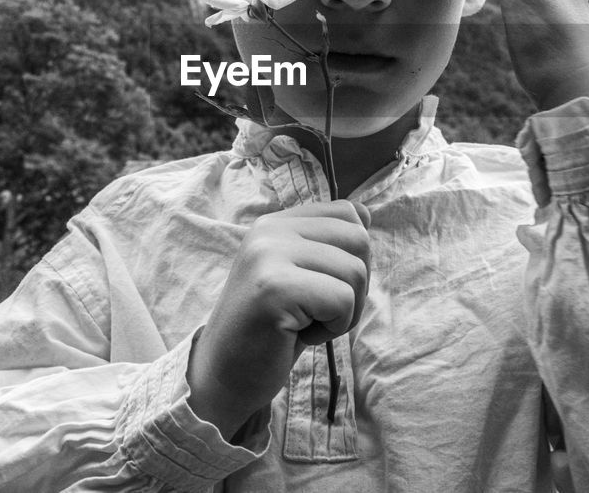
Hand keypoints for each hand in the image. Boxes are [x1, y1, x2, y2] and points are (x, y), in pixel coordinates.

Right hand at [186, 199, 370, 439]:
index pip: (349, 212)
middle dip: (354, 286)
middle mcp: (269, 230)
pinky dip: (333, 328)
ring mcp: (269, 255)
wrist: (222, 376)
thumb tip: (366, 214)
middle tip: (314, 311)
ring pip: (356, 271)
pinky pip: (343, 300)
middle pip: (359, 240)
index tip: (317, 286)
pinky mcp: (275, 288)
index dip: (352, 257)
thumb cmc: (270, 330)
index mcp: (275, 223)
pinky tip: (298, 334)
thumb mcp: (298, 274)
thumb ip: (325, 242)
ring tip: (303, 323)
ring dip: (343, 311)